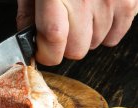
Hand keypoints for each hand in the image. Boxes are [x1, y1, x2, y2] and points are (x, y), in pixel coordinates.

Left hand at [17, 0, 137, 64]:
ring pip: (95, 44)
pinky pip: (116, 36)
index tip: (42, 51)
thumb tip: (29, 42)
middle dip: (65, 46)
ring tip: (79, 15)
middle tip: (61, 30)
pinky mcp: (127, 1)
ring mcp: (109, 0)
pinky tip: (95, 17)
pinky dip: (105, 33)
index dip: (46, 54)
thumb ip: (27, 16)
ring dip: (84, 37)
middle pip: (76, 50)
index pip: (53, 39)